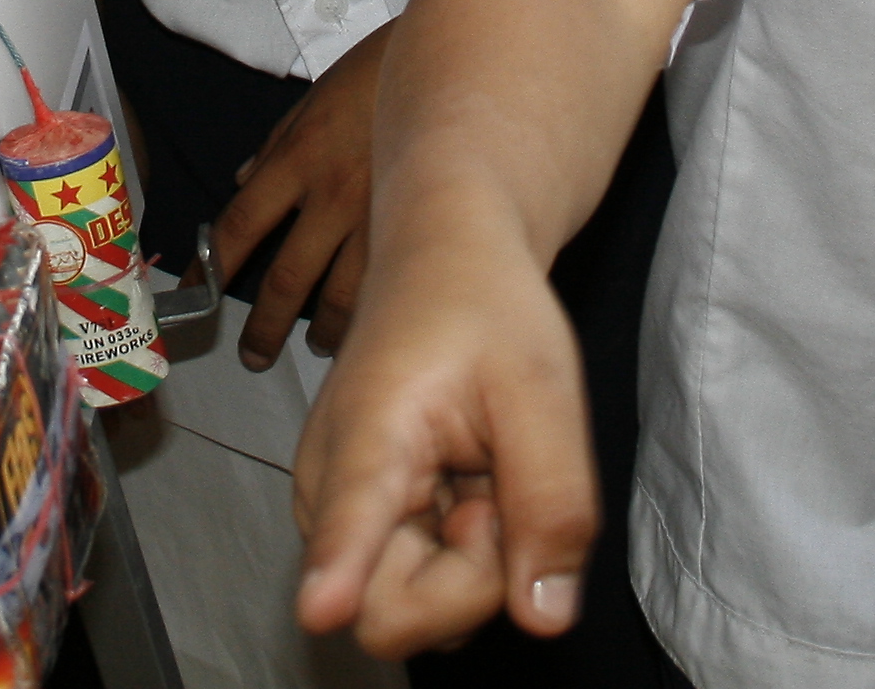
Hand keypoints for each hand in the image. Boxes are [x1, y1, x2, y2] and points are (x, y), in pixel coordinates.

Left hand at [215, 22, 388, 368]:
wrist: (454, 56)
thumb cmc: (381, 70)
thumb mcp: (314, 97)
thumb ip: (275, 144)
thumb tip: (242, 182)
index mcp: (297, 158)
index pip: (239, 226)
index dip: (211, 266)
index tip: (196, 292)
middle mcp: (331, 195)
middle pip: (286, 278)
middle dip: (265, 326)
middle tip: (254, 355)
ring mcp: (378, 217)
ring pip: (341, 297)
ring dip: (323, 332)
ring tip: (315, 347)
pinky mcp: (420, 227)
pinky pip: (388, 287)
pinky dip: (373, 315)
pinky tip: (368, 330)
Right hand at [292, 218, 595, 656]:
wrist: (442, 259)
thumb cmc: (484, 306)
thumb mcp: (543, 388)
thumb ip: (552, 500)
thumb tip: (544, 616)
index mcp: (369, 434)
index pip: (349, 520)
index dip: (339, 572)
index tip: (321, 607)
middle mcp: (332, 493)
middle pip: (395, 612)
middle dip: (473, 579)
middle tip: (500, 492)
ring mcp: (343, 518)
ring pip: (413, 610)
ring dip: (473, 568)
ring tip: (485, 475)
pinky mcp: (361, 531)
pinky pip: (419, 589)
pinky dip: (463, 558)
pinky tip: (471, 489)